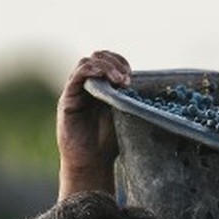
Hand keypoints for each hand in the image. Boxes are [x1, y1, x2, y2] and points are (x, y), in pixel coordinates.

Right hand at [57, 50, 130, 199]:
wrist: (92, 162)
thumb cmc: (109, 141)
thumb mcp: (125, 114)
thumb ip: (129, 98)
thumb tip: (151, 84)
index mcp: (101, 86)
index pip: (108, 61)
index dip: (120, 62)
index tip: (132, 75)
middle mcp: (87, 85)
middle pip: (97, 56)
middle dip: (114, 61)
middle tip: (127, 78)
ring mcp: (76, 90)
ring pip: (87, 62)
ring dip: (105, 66)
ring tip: (120, 80)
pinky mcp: (67, 99)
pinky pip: (76, 76)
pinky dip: (90, 71)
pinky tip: (104, 78)